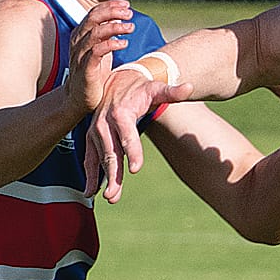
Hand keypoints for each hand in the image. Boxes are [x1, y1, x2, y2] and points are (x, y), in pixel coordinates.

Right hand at [63, 0, 134, 115]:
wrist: (80, 98)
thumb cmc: (93, 72)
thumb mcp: (101, 48)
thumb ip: (107, 33)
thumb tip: (120, 17)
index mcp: (81, 34)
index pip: (94, 12)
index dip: (110, 6)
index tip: (126, 5)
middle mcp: (79, 42)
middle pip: (94, 18)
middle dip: (112, 12)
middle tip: (130, 14)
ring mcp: (81, 55)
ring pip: (95, 33)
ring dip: (115, 27)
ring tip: (131, 27)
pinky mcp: (86, 69)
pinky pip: (96, 52)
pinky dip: (111, 45)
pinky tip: (124, 43)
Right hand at [87, 56, 190, 201]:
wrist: (117, 81)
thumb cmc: (140, 88)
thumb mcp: (156, 88)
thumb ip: (172, 92)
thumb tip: (189, 87)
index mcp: (120, 113)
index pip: (127, 135)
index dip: (132, 152)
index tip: (136, 169)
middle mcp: (104, 124)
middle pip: (111, 152)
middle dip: (113, 174)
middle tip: (115, 194)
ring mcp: (95, 132)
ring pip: (99, 159)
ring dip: (103, 179)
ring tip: (110, 197)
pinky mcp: (91, 139)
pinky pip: (89, 159)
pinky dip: (89, 176)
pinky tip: (91, 192)